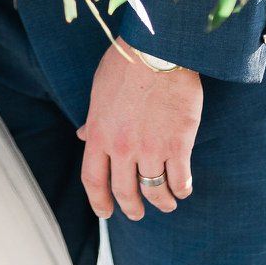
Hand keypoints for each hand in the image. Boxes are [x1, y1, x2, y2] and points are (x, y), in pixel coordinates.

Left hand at [77, 41, 202, 219]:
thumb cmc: (126, 64)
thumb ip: (93, 120)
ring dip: (161, 203)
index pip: (93, 179)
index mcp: (98, 133)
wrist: (158, 51)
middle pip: (124, 191)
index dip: (98, 200)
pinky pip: (180, 180)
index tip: (105, 212)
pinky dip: (182, 188)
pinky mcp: (178, 144)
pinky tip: (183, 188)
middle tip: (136, 213)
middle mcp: (122, 147)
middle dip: (131, 208)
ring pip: (154, 191)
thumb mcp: (99, 91)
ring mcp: (151, 148)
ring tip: (167, 204)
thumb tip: (82, 135)